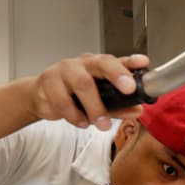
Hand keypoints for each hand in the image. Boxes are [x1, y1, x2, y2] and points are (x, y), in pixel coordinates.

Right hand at [27, 53, 149, 130]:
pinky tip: (81, 122)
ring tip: (102, 124)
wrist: (40, 96)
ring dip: (95, 107)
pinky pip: (63, 100)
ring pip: (82, 84)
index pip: (117, 60)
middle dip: (117, 75)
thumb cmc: (73, 94)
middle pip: (101, 64)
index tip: (143, 63)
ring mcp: (65, 71)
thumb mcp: (99, 101)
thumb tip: (138, 111)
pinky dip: (75, 115)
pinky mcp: (48, 82)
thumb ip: (119, 106)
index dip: (131, 61)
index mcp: (98, 65)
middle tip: (129, 89)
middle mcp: (83, 64)